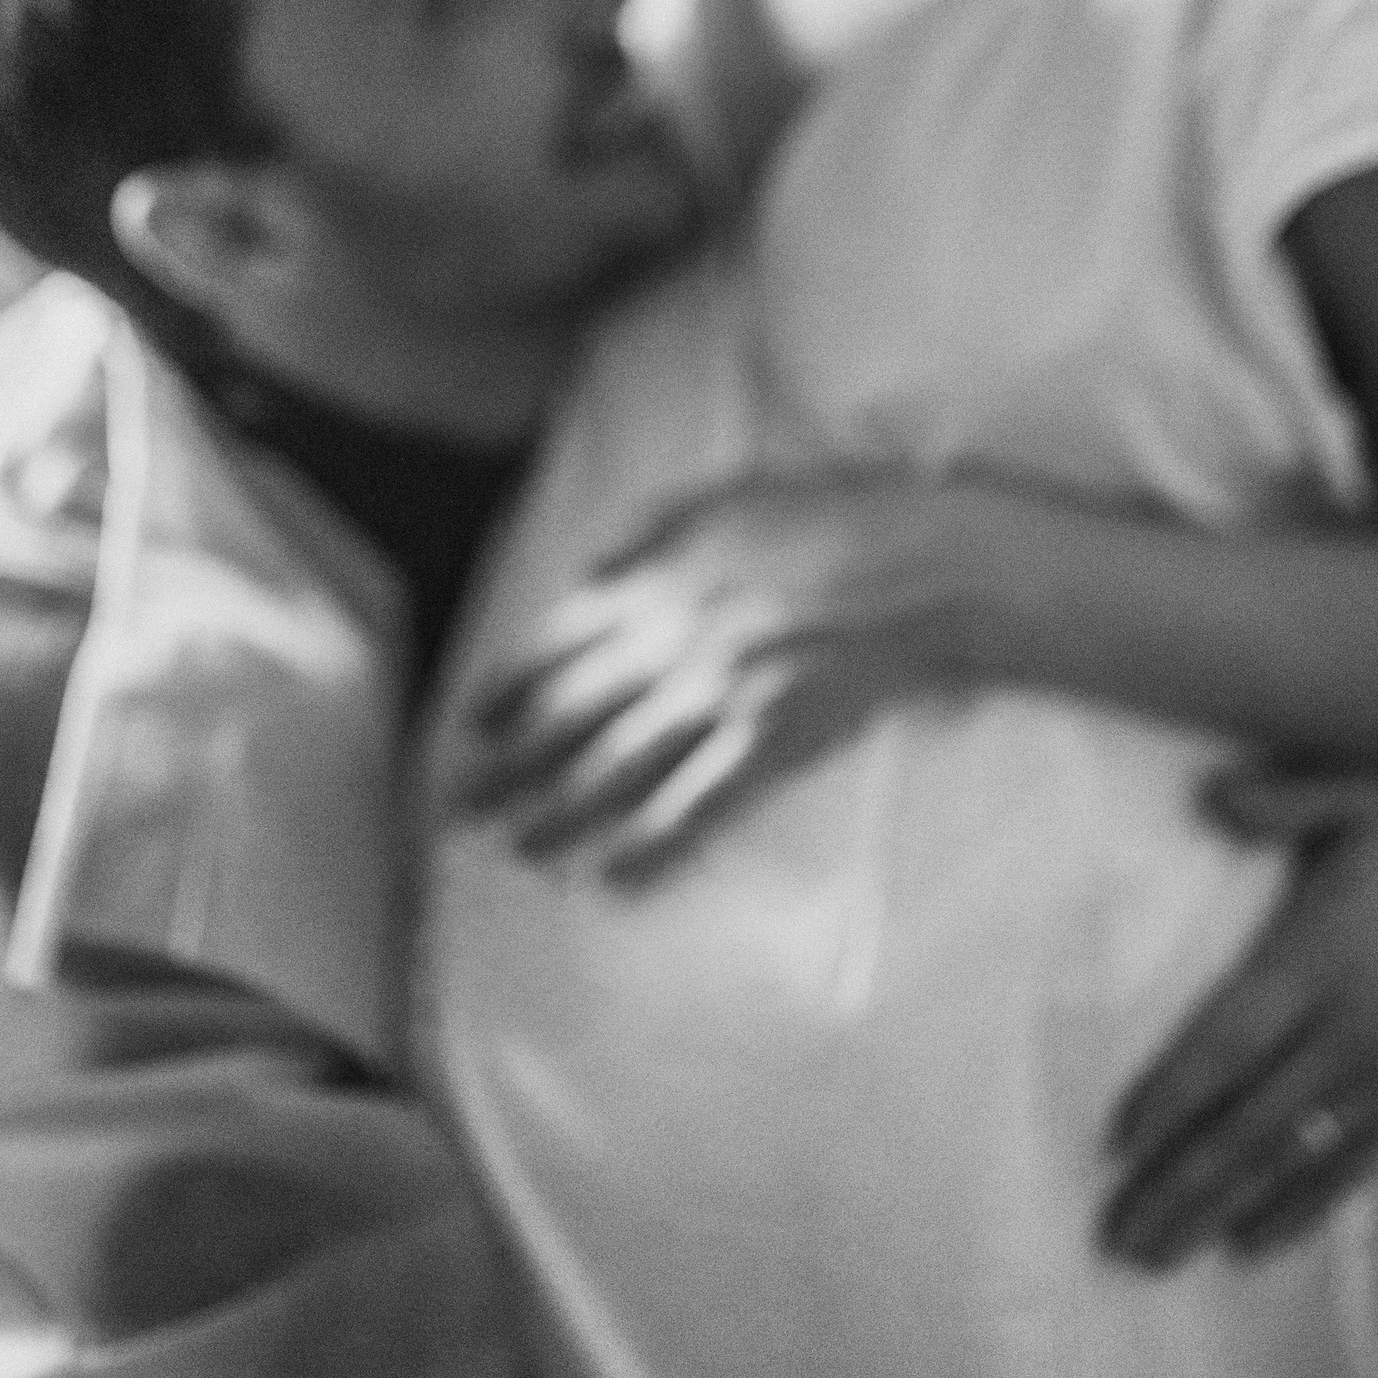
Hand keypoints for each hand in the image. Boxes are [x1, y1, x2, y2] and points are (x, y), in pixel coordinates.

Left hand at [459, 469, 962, 875]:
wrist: (918, 568)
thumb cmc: (828, 519)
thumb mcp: (725, 499)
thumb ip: (649, 537)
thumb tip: (590, 575)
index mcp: (656, 580)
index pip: (555, 645)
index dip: (506, 691)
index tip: (473, 726)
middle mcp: (671, 644)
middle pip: (568, 718)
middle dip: (507, 769)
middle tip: (459, 808)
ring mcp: (718, 700)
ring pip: (616, 772)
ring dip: (558, 817)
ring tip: (517, 850)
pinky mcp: (769, 745)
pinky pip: (696, 809)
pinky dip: (649, 848)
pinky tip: (610, 878)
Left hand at [1098, 765, 1377, 1272]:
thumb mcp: (1355, 786)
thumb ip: (1283, 797)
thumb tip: (1213, 798)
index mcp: (1324, 956)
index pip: (1234, 1041)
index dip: (1176, 1096)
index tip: (1118, 1144)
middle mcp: (1358, 1029)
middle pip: (1254, 1122)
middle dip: (1183, 1182)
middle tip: (1117, 1236)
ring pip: (1295, 1159)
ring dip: (1225, 1209)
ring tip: (1160, 1255)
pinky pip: (1353, 1167)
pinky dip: (1302, 1210)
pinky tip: (1251, 1246)